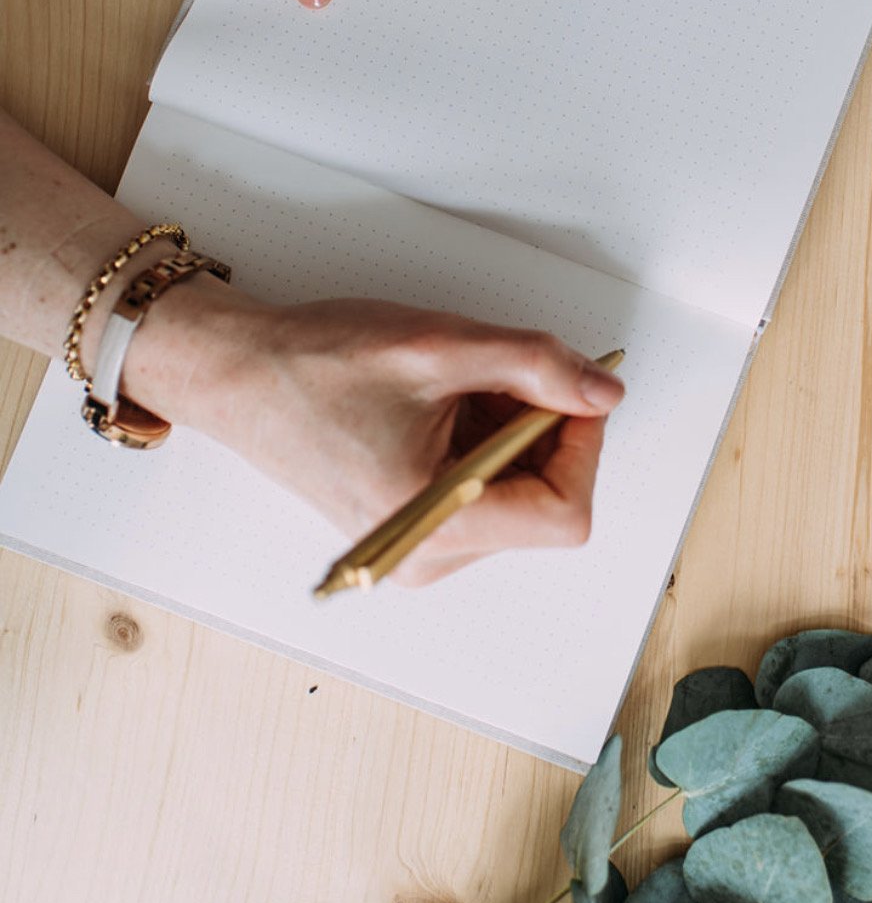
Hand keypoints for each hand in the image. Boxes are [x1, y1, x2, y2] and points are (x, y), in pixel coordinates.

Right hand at [127, 283, 625, 587]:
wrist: (236, 371)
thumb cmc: (314, 364)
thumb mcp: (440, 347)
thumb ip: (536, 365)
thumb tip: (603, 391)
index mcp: (434, 527)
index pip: (565, 512)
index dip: (582, 443)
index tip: (572, 385)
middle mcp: (430, 555)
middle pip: (546, 501)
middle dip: (542, 427)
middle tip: (503, 369)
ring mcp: (420, 544)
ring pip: (517, 489)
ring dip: (512, 427)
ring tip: (456, 382)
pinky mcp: (411, 523)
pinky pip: (484, 486)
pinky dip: (485, 435)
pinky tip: (442, 400)